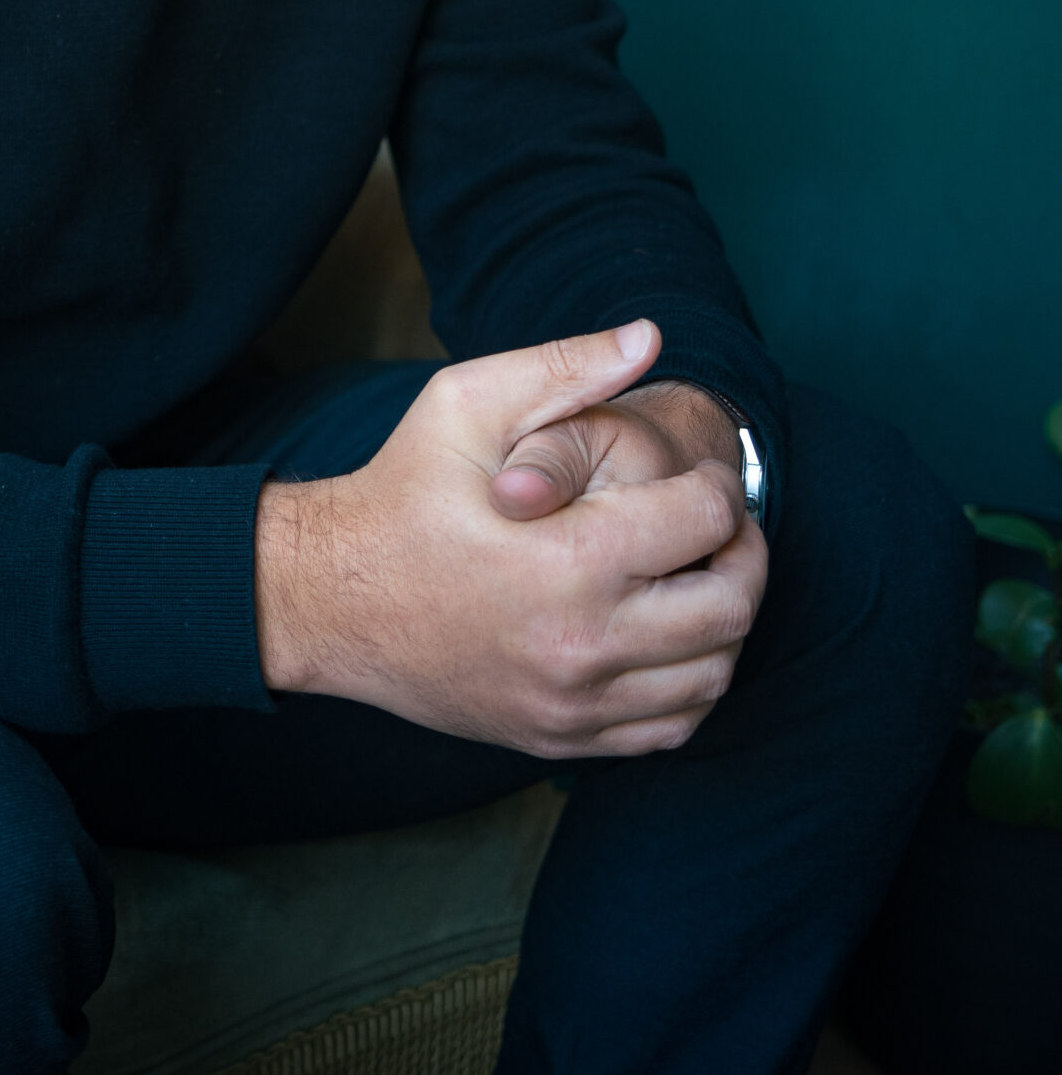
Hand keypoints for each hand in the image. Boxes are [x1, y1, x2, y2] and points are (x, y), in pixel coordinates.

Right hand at [254, 320, 766, 757]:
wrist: (330, 599)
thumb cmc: (401, 490)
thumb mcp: (466, 403)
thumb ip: (564, 366)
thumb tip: (650, 335)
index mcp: (568, 556)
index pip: (706, 521)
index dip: (718, 483)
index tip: (698, 472)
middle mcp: (582, 642)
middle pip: (730, 606)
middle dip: (744, 553)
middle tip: (722, 525)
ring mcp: (573, 703)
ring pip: (712, 677)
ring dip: (727, 622)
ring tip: (700, 576)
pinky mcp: (561, 739)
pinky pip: (671, 729)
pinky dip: (694, 685)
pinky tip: (671, 637)